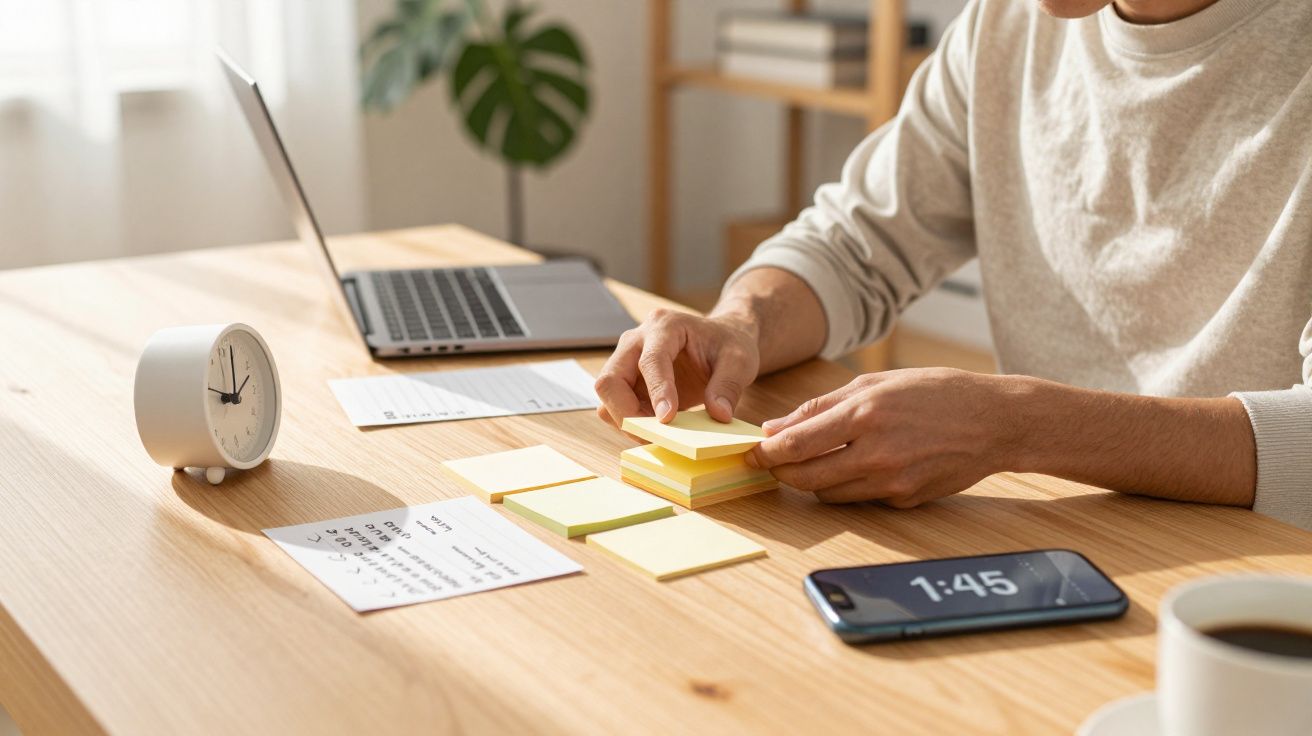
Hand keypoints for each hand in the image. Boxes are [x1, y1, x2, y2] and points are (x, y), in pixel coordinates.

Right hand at [595, 308, 760, 426]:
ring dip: (625, 420)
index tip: (668, 419)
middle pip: (610, 379)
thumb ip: (729, 385)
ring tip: (657, 434)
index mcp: (665, 326)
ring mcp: (626, 361)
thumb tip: (719, 414)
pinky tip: (654, 430)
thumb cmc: (727, 345)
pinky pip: (614, 406)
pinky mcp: (626, 382)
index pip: (650, 360)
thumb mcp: (740, 360)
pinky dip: (628, 422)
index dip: (657, 391)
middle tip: (655, 434)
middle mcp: (637, 340)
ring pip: (607, 396)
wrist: (720, 342)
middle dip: (626, 412)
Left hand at [748, 368, 1024, 506]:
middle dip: (781, 472)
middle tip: (772, 463)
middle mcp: (876, 452)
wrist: (996, 422)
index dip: (766, 453)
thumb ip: (822, 406)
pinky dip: (850, 486)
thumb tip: (777, 428)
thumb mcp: (876, 383)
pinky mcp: (905, 501)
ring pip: (829, 494)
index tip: (752, 452)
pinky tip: (863, 465)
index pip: (796, 445)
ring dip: (814, 481)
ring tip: (817, 460)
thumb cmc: (937, 393)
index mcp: (865, 414)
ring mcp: (892, 482)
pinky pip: (861, 499)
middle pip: (805, 478)